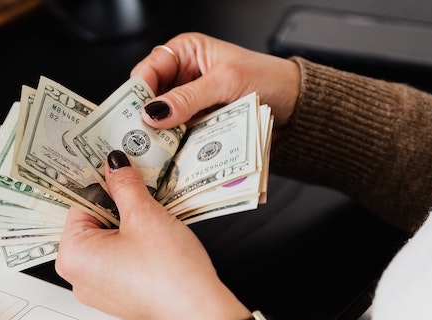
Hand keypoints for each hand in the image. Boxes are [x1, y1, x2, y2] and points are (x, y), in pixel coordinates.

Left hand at [55, 151, 250, 319]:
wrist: (200, 317)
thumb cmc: (169, 275)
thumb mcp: (145, 216)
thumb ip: (125, 185)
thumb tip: (114, 165)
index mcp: (72, 255)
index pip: (79, 203)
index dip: (103, 184)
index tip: (120, 170)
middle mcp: (78, 276)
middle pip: (93, 223)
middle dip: (118, 205)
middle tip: (142, 191)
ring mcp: (98, 289)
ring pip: (109, 241)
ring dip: (130, 225)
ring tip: (154, 218)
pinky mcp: (119, 296)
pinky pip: (120, 260)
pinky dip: (135, 245)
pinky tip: (157, 240)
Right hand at [131, 32, 300, 134]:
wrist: (297, 105)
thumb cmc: (268, 79)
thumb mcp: (225, 82)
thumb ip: (188, 97)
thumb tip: (153, 111)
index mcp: (186, 52)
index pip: (148, 69)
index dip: (138, 91)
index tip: (134, 114)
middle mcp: (184, 76)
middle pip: (151, 98)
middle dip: (147, 117)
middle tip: (140, 136)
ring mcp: (191, 103)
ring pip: (163, 121)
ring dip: (160, 135)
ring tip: (154, 150)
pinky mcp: (199, 124)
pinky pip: (179, 136)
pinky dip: (175, 145)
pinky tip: (171, 155)